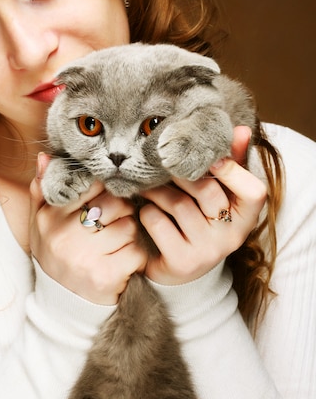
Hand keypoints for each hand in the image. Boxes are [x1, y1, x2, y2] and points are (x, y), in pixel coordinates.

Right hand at [29, 153, 146, 304]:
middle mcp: (64, 236)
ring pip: (129, 227)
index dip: (105, 189)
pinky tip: (123, 260)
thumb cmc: (56, 252)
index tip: (107, 196)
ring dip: (130, 233)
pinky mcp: (106, 277)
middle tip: (117, 219)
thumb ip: (43, 189)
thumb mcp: (41, 222)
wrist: (62, 304)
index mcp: (50, 218)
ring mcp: (84, 258)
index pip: (91, 186)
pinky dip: (136, 256)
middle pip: (114, 204)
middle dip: (122, 210)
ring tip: (118, 241)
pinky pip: (136, 252)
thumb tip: (46, 157)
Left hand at [140, 126, 266, 285]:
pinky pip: (158, 223)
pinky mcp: (181, 262)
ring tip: (148, 186)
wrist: (178, 269)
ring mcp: (207, 252)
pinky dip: (147, 211)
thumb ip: (230, 162)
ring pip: (178, 204)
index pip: (254, 191)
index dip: (232, 169)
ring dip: (157, 191)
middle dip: (179, 173)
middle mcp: (231, 237)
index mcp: (245, 218)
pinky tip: (145, 210)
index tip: (209, 157)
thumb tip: (240, 129)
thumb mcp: (219, 194)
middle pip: (207, 190)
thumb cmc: (199, 220)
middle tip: (161, 165)